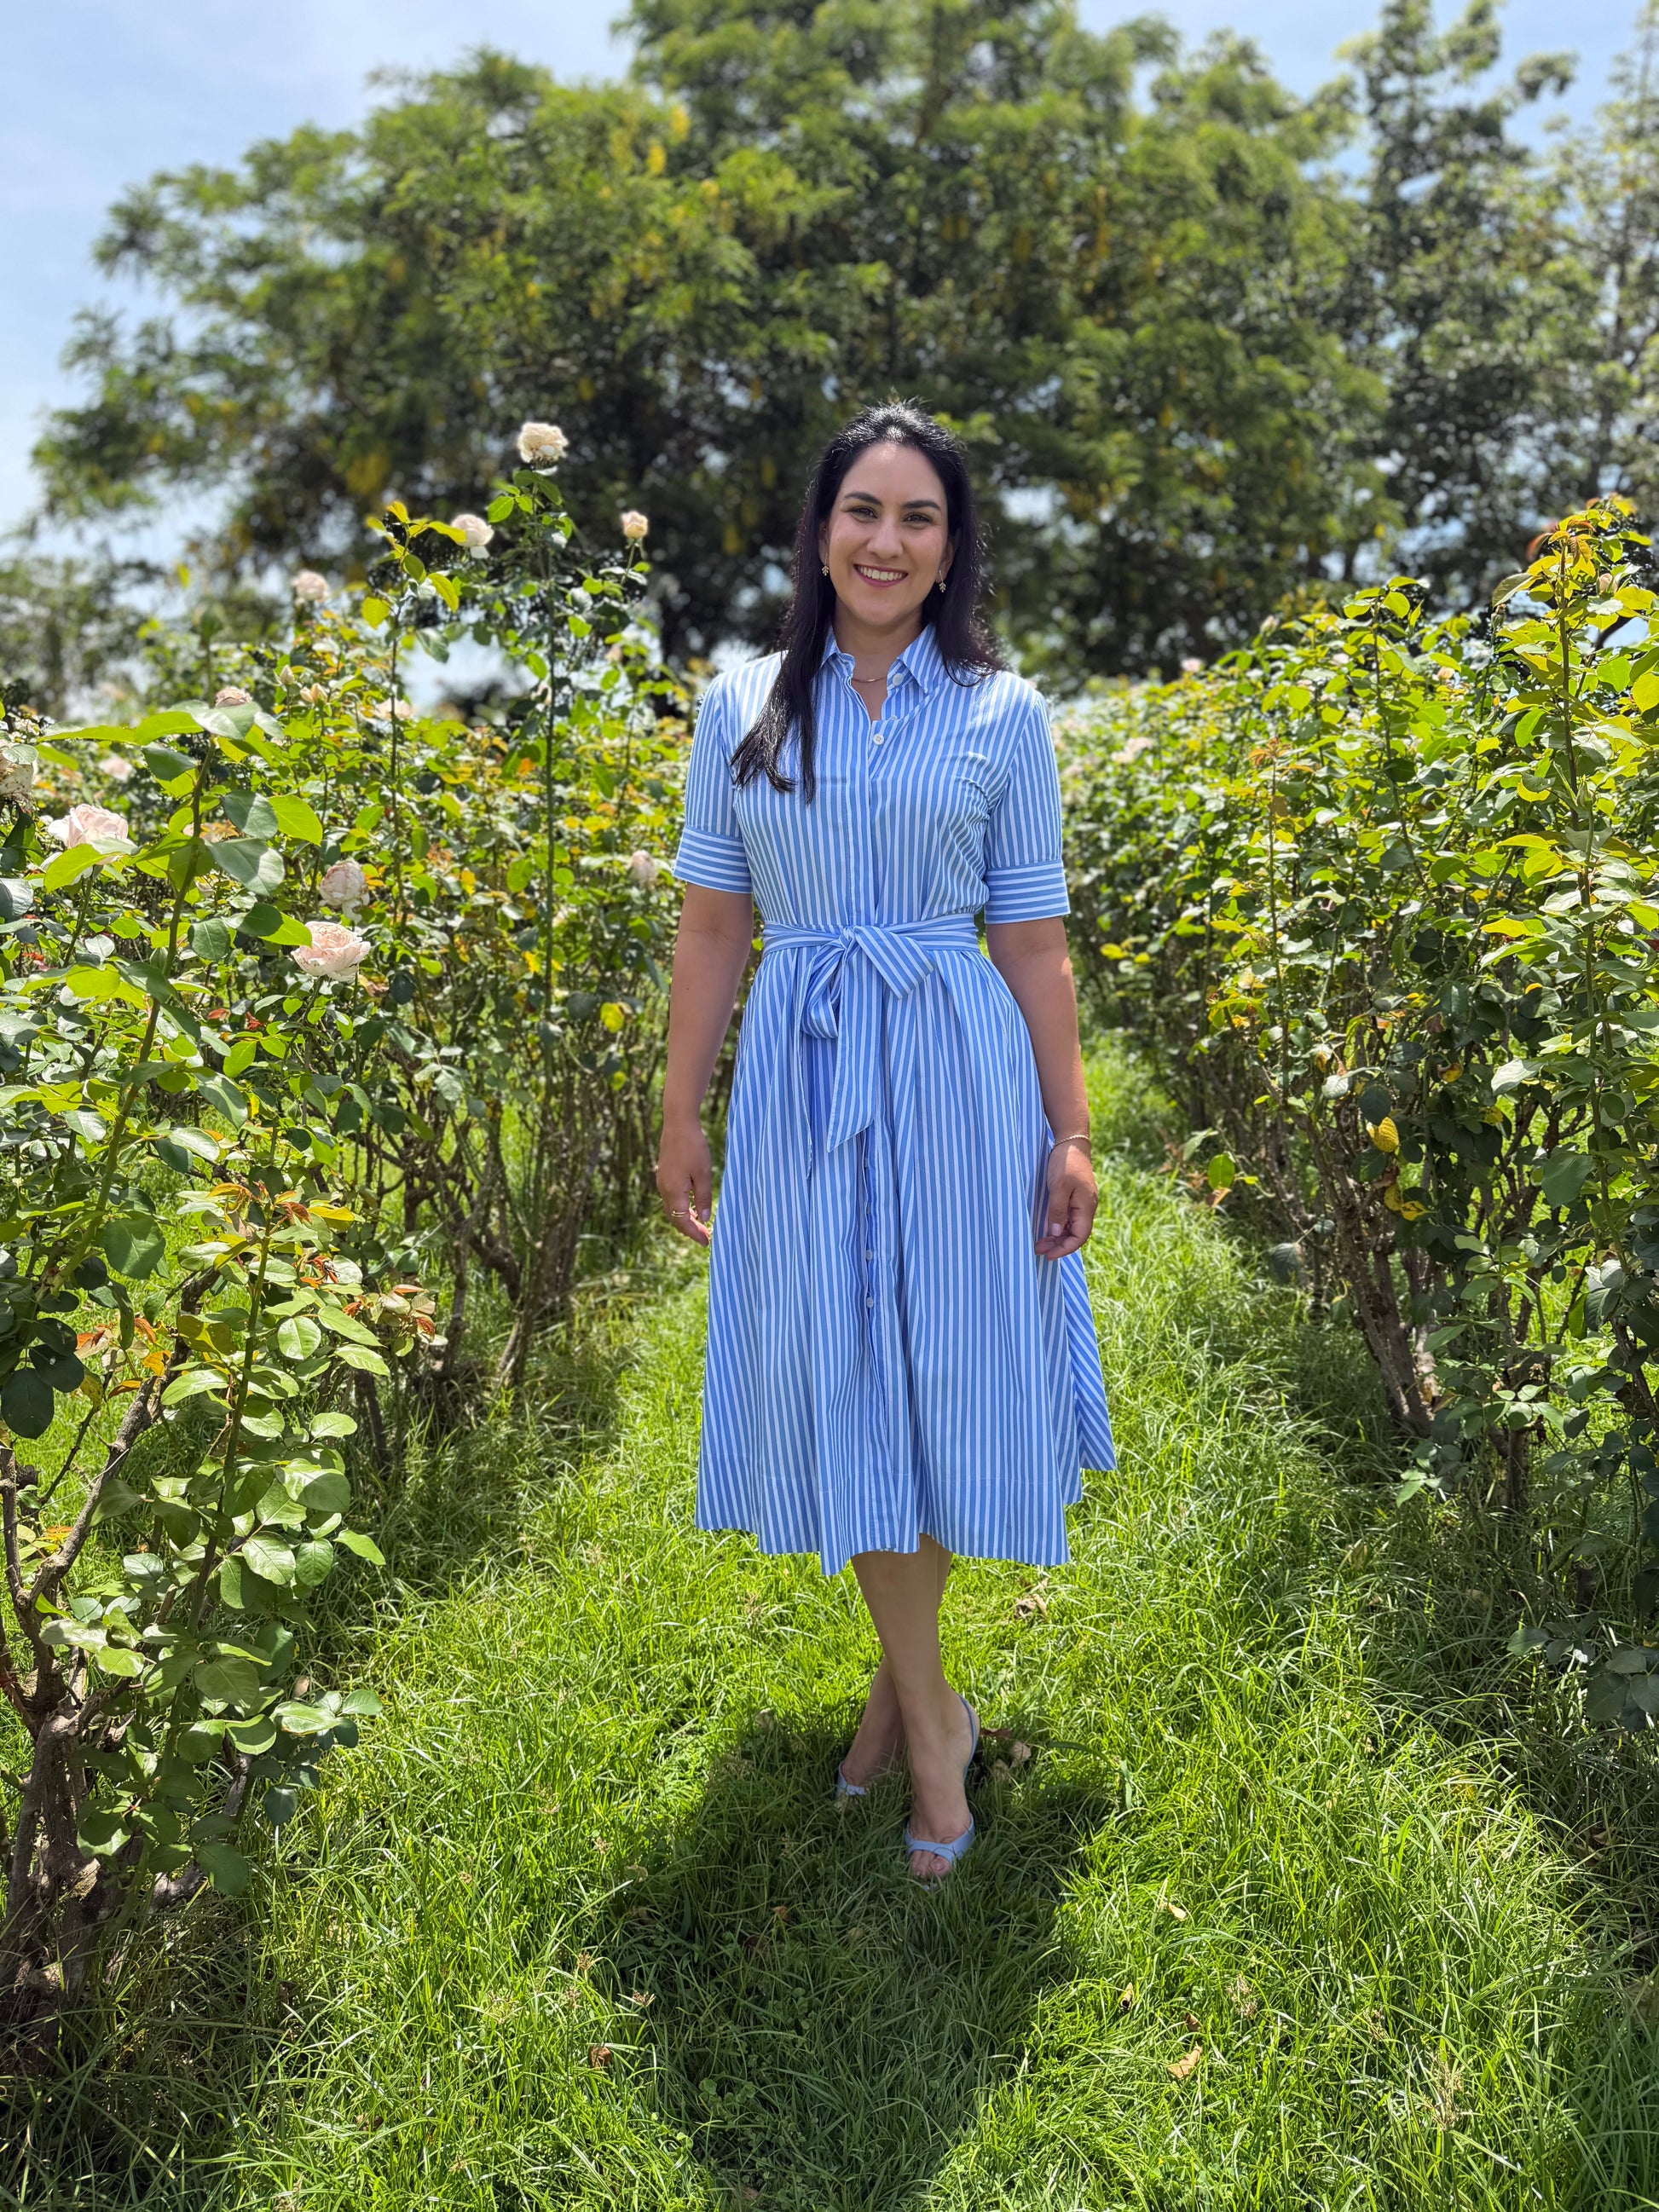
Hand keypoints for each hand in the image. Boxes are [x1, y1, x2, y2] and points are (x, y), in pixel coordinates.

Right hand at [656, 1117, 712, 1247]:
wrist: (678, 1124)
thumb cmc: (693, 1147)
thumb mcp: (704, 1174)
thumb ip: (703, 1198)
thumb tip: (704, 1219)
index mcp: (674, 1191)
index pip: (683, 1221)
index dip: (694, 1234)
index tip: (707, 1242)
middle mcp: (664, 1189)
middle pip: (675, 1218)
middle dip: (690, 1229)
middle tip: (706, 1237)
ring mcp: (662, 1182)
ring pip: (672, 1209)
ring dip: (685, 1219)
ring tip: (701, 1225)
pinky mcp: (664, 1175)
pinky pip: (671, 1199)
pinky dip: (681, 1208)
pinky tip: (692, 1207)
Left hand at [1035, 1138, 1096, 1259]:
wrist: (1071, 1141)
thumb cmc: (1066, 1162)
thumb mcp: (1058, 1187)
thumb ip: (1057, 1211)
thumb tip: (1056, 1233)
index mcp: (1086, 1206)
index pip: (1080, 1236)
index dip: (1065, 1249)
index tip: (1049, 1254)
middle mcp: (1086, 1207)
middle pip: (1076, 1234)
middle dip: (1058, 1245)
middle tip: (1039, 1249)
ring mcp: (1081, 1202)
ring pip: (1072, 1227)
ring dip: (1057, 1236)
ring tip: (1040, 1242)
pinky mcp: (1075, 1197)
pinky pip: (1069, 1217)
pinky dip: (1058, 1225)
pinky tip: (1048, 1228)